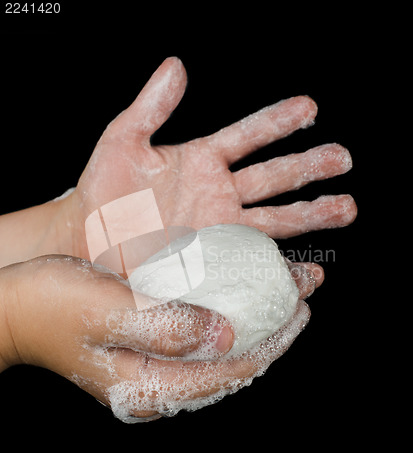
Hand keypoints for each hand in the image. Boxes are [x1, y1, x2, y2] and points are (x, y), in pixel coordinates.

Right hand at [0, 255, 319, 421]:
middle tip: (302, 296)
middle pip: (233, 364)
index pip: (230, 371)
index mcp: (149, 386)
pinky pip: (202, 339)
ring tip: (286, 296)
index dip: (272, 340)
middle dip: (273, 331)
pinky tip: (242, 300)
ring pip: (222, 352)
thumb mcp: (107, 312)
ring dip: (257, 322)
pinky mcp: (148, 350)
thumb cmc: (51, 306)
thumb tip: (225, 336)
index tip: (300, 309)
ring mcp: (153, 370)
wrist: (13, 307)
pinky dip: (229, 317)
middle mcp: (157, 386)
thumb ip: (166, 327)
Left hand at [56, 57, 355, 259]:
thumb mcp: (122, 141)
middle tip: (343, 158)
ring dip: (312, 212)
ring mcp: (220, 227)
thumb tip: (175, 67)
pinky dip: (284, 264)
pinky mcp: (216, 259)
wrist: (90, 240)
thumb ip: (151, 107)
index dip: (277, 121)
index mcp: (202, 160)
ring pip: (276, 218)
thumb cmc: (103, 191)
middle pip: (274, 177)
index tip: (309, 108)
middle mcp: (218, 193)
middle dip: (309, 166)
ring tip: (345, 206)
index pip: (248, 135)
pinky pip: (255, 260)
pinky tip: (309, 268)